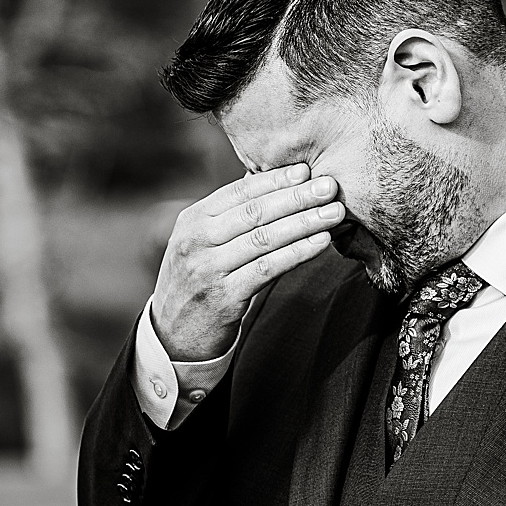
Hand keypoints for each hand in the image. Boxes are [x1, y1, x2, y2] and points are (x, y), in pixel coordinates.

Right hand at [151, 165, 344, 361]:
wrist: (172, 335)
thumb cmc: (197, 281)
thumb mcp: (200, 242)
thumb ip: (229, 216)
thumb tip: (272, 182)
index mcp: (192, 220)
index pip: (239, 192)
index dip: (275, 180)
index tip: (307, 171)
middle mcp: (197, 241)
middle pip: (254, 212)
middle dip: (296, 197)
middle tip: (329, 186)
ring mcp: (208, 269)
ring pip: (264, 239)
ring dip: (303, 223)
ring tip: (333, 213)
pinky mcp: (224, 297)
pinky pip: (266, 269)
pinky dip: (296, 253)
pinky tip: (320, 243)